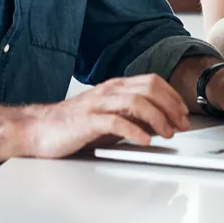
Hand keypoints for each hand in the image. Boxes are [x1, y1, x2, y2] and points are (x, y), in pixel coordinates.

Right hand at [22, 74, 189, 157]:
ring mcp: (98, 104)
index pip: (152, 81)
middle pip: (149, 88)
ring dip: (157, 117)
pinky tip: (145, 141)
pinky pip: (116, 122)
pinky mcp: (87, 121)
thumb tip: (161, 121)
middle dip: (170, 106)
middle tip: (181, 124)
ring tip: (167, 133)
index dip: (172, 96)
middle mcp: (109, 90)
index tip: (184, 113)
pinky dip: (134, 131)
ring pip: (136, 102)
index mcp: (116, 86)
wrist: (39, 128)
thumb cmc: (76, 124)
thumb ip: (133, 115)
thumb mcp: (111, 117)